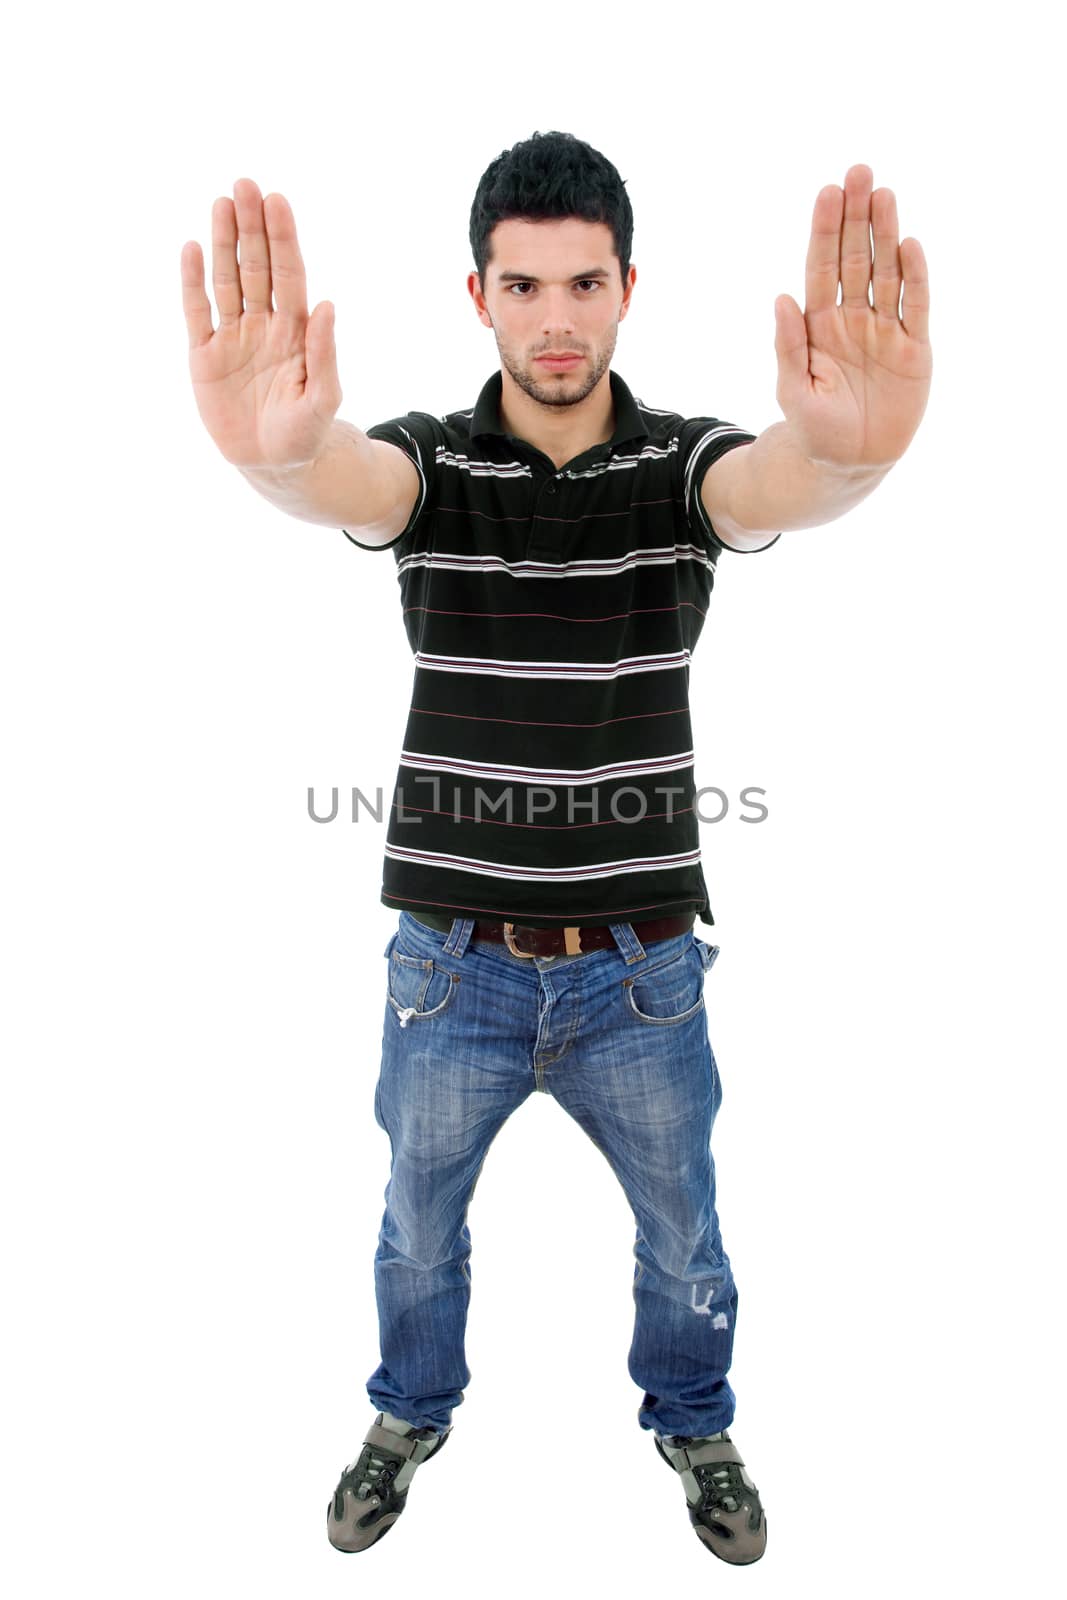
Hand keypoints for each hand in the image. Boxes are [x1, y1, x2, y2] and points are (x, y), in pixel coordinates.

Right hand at [181, 178, 341, 469]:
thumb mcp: (323, 397)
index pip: (288, 274)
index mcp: (295, 330)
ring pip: (227, 279)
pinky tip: (193, 248)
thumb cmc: (305, 432)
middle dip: (251, 227)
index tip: (276, 201)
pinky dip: (193, 281)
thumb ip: (324, 352)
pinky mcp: (204, 355)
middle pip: (256, 266)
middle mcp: (263, 324)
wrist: (273, 464)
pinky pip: (197, 311)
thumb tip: (327, 304)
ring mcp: (232, 336)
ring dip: (223, 242)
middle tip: (245, 185)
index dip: (283, 238)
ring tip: (221, 202)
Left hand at [773, 164, 931, 471]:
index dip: (825, 230)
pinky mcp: (914, 348)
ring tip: (884, 194)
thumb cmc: (815, 428)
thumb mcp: (794, 389)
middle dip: (856, 216)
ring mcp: (884, 330)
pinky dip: (914, 277)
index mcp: (819, 324)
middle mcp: (852, 318)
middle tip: (859, 172)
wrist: (849, 462)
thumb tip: (781, 297)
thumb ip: (788, 346)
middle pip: (856, 257)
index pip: (822, 266)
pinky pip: (915, 306)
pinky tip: (910, 245)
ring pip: (886, 272)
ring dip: (886, 233)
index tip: (827, 192)